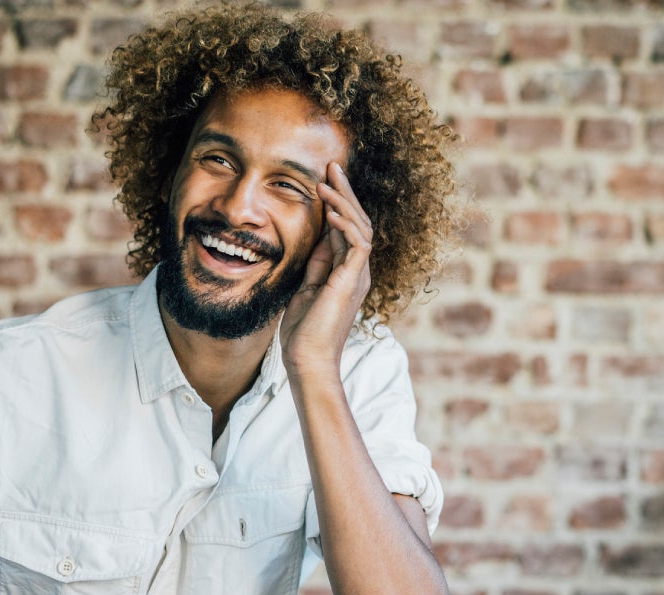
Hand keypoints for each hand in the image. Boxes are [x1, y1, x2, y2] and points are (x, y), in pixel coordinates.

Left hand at [280, 161, 372, 376]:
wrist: (307, 360)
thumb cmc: (303, 332)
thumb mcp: (306, 288)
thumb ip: (315, 263)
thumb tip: (317, 237)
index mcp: (347, 272)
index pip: (347, 228)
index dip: (338, 202)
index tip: (325, 178)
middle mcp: (358, 271)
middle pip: (358, 221)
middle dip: (345, 192)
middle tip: (333, 166)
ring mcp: (358, 276)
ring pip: (361, 227)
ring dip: (344, 202)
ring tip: (327, 181)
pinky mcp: (352, 282)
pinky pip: (358, 245)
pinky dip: (346, 225)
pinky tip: (331, 211)